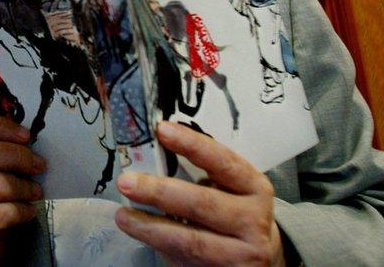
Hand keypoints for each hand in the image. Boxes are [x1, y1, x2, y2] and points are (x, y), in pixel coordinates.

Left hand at [115, 121, 284, 265]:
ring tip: (123, 216)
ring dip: (150, 226)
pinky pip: (185, 260)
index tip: (161, 130)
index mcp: (254, 188)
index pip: (223, 161)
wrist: (260, 258)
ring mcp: (244, 254)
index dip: (192, 144)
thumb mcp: (227, 189)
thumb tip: (148, 154)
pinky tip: (140, 234)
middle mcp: (254, 220)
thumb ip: (198, 173)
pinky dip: (159, 247)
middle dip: (160, 192)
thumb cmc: (233, 212)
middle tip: (126, 181)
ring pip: (191, 241)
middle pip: (203, 204)